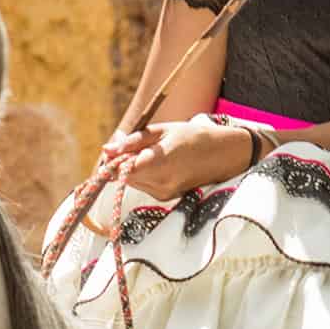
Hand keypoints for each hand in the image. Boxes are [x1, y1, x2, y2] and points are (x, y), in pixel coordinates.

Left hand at [99, 119, 252, 201]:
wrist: (223, 155)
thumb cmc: (192, 137)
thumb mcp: (161, 131)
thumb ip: (132, 141)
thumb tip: (106, 149)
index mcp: (158, 162)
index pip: (120, 168)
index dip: (112, 160)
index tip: (114, 149)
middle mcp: (160, 182)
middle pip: (124, 177)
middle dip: (121, 162)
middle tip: (132, 145)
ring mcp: (163, 193)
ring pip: (132, 181)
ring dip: (132, 168)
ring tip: (151, 152)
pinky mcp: (165, 198)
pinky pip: (143, 186)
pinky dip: (143, 175)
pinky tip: (158, 164)